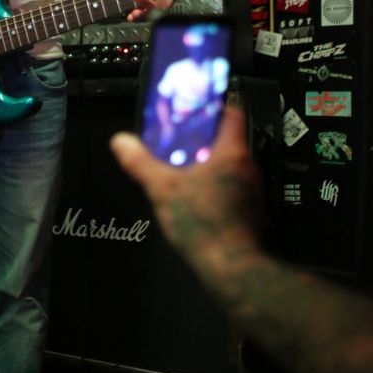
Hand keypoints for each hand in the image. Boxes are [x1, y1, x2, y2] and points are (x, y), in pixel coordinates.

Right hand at [109, 107, 262, 266]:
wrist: (230, 266)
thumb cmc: (201, 222)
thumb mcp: (163, 188)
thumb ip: (140, 162)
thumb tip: (120, 141)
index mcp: (232, 152)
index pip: (233, 113)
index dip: (214, 106)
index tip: (193, 108)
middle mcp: (248, 166)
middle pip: (229, 138)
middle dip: (204, 137)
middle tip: (179, 137)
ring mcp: (253, 189)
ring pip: (230, 163)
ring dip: (210, 161)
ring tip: (184, 165)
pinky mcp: (251, 209)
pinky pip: (233, 184)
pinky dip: (216, 182)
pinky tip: (195, 193)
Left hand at [125, 0, 172, 21]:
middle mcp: (161, 5)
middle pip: (158, 9)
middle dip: (147, 3)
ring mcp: (151, 12)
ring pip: (149, 16)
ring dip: (141, 14)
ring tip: (134, 11)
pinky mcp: (141, 16)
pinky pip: (139, 20)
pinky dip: (134, 18)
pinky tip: (130, 17)